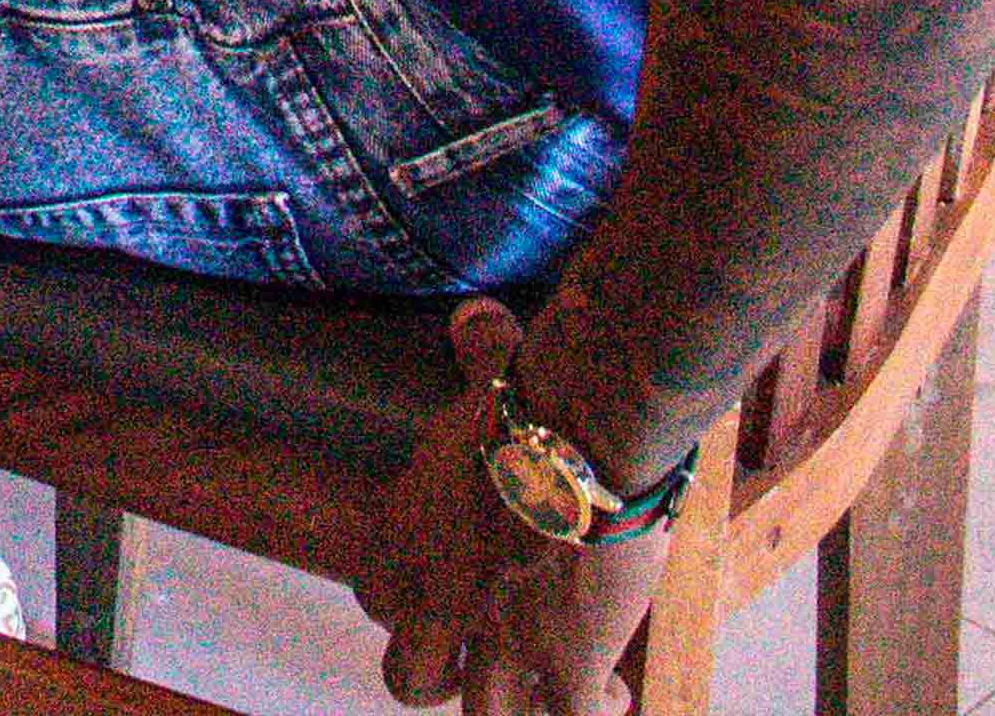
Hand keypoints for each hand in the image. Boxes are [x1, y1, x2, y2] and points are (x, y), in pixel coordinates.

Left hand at [352, 305, 673, 714]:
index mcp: (411, 539)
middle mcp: (443, 601)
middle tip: (479, 664)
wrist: (581, 438)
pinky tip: (619, 694)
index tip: (437, 595)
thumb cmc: (531, 404)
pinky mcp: (568, 664)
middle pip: (408, 679)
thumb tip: (475, 318)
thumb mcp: (491, 383)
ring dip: (516, 708)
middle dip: (439, 680)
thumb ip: (478, 355)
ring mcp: (504, 640)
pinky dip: (597, 712)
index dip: (401, 603)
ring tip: (556, 691)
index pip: (375, 595)